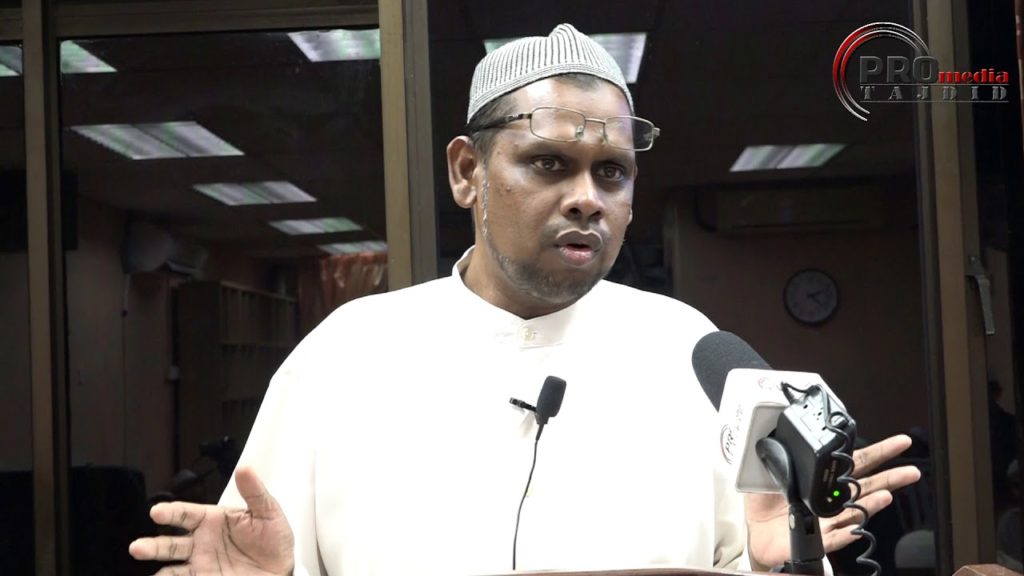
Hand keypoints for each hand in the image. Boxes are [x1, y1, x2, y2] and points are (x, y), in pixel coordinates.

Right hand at [128, 466, 294, 575]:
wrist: (281, 569)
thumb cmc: (273, 538)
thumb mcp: (268, 512)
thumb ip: (254, 492)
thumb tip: (245, 467)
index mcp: (211, 520)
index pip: (186, 514)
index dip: (171, 512)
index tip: (157, 512)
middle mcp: (200, 542)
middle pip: (170, 543)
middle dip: (153, 545)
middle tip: (137, 547)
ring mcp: (200, 564)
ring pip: (171, 567)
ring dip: (157, 569)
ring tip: (146, 572)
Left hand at [745, 434, 921, 569]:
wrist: (756, 533)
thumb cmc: (766, 505)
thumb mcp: (771, 473)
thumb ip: (783, 456)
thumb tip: (785, 434)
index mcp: (823, 480)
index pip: (855, 462)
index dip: (878, 452)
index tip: (899, 443)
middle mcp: (832, 500)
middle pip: (867, 486)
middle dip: (890, 477)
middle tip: (911, 470)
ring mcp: (828, 520)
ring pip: (856, 512)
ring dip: (872, 504)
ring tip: (888, 494)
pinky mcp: (817, 539)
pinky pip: (836, 538)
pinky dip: (848, 533)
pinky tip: (858, 529)